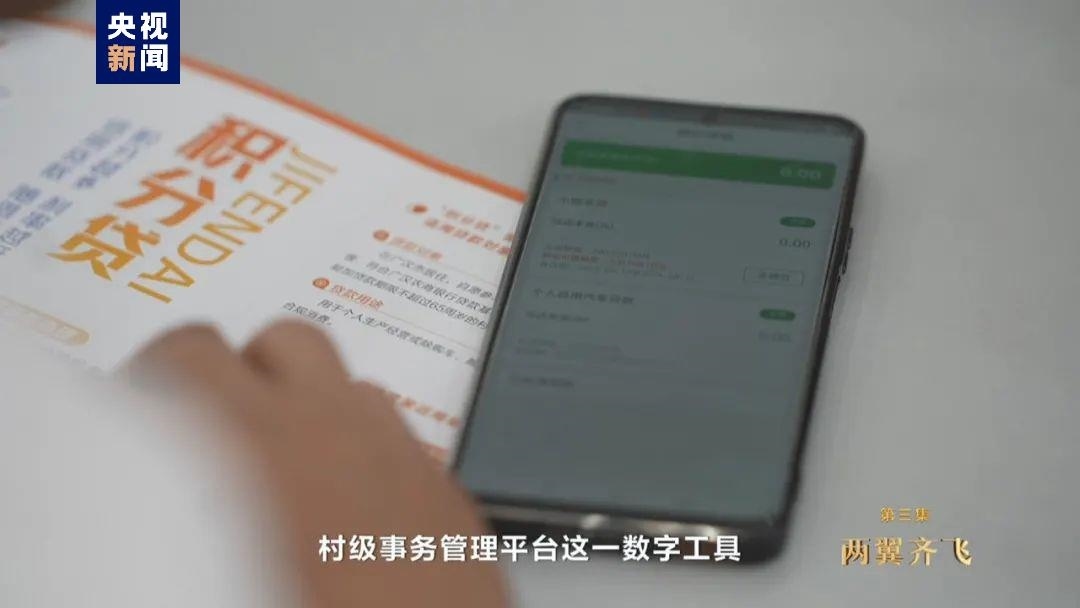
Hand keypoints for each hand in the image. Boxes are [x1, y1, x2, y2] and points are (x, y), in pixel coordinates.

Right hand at [130, 321, 507, 607]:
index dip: (160, 373)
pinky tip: (346, 515)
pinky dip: (367, 453)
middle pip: (284, 342)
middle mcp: (340, 432)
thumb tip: (163, 477)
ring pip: (350, 387)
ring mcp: (405, 458)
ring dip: (312, 409)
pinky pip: (400, 439)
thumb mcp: (207, 577)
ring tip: (284, 474)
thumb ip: (183, 502)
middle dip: (244, 373)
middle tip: (216, 435)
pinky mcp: (449, 497)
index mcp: (260, 445)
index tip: (147, 407)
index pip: (192, 352)